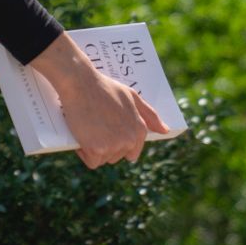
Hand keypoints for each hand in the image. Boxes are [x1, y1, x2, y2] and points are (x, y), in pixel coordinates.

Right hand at [31, 33, 169, 169]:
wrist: (80, 82)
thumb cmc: (104, 87)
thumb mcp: (131, 96)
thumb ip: (149, 115)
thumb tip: (165, 130)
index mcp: (140, 129)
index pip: (132, 151)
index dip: (116, 142)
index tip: (107, 131)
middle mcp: (130, 140)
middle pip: (116, 156)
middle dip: (104, 146)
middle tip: (95, 126)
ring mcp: (114, 145)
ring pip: (104, 160)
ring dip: (94, 150)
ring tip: (88, 129)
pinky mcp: (97, 149)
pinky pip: (92, 162)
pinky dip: (84, 154)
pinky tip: (81, 137)